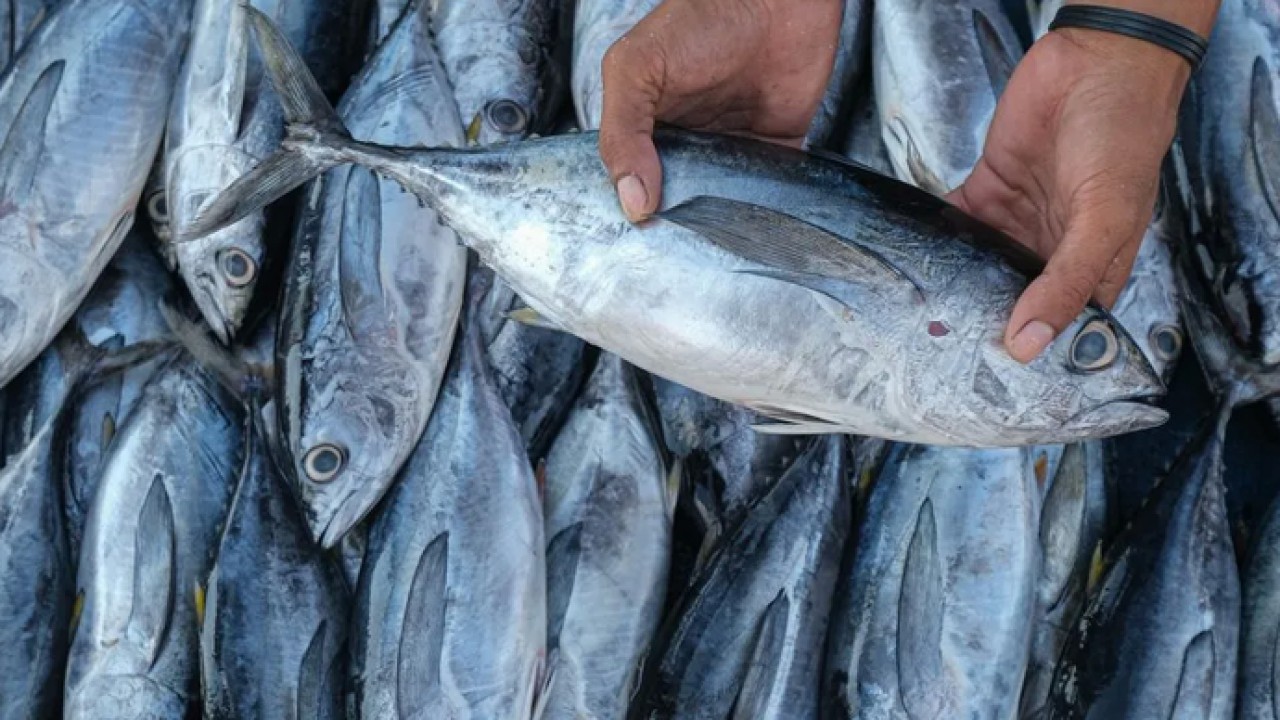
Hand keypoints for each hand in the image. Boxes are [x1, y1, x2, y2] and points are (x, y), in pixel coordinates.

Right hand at [598, 0, 842, 219]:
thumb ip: (623, 133)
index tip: (637, 229)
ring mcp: (729, 149)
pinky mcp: (773, 152)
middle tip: (675, 244)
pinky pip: (766, 195)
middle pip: (673, 200)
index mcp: (644, 125)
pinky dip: (763, 210)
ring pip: (718, 205)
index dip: (628, 206)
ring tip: (715, 239)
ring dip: (718, 224)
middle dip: (673, 223)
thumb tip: (632, 202)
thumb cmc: (703, 18)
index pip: (627, 180)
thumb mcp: (638, 68)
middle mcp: (685, 142)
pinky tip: (755, 222)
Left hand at [948, 26, 1196, 362]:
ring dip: (950, 288)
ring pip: (977, 269)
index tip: (987, 383)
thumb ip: (1066, 281)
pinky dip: (933, 242)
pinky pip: (954, 227)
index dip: (1029, 351)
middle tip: (936, 358)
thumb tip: (1029, 345)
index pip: (1059, 325)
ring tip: (915, 321)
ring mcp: (1018, 222)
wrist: (1094, 61)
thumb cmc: (1121, 134)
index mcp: (1094, 266)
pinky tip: (907, 263)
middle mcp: (1052, 250)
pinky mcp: (986, 192)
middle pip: (1011, 302)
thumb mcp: (1104, 216)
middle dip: (978, 323)